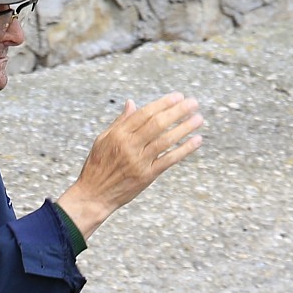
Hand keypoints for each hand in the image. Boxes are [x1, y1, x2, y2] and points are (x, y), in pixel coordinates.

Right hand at [55, 93, 203, 240]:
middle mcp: (129, 146)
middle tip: (193, 103)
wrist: (94, 195)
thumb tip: (132, 103)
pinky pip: (169, 160)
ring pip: (166, 140)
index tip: (178, 97)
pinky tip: (196, 140)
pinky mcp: (146, 176)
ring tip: (198, 118)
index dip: (163, 103)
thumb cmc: (98, 166)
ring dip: (184, 128)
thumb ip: (120, 122)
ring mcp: (139, 161)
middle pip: (157, 124)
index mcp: (118, 134)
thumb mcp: (103, 140)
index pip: (145, 114)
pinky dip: (184, 149)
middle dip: (177, 111)